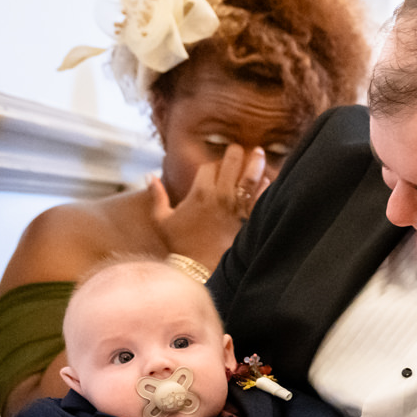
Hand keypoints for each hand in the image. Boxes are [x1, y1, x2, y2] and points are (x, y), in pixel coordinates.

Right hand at [148, 144, 267, 270]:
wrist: (200, 268)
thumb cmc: (180, 244)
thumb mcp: (161, 220)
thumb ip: (157, 196)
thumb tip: (150, 176)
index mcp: (199, 193)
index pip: (210, 166)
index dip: (214, 162)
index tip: (217, 164)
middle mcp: (219, 197)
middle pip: (232, 164)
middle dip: (237, 153)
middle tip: (241, 148)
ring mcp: (236, 208)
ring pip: (249, 178)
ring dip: (256, 163)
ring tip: (259, 154)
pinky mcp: (247, 219)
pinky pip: (260, 198)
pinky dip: (264, 187)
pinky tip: (266, 180)